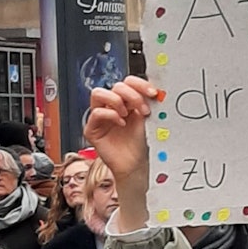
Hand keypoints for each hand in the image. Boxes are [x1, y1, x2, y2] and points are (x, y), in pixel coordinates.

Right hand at [84, 77, 153, 229]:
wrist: (135, 166)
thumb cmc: (140, 144)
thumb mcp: (146, 120)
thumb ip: (145, 104)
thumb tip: (155, 89)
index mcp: (125, 101)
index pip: (127, 82)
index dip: (139, 84)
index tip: (152, 92)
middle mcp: (111, 106)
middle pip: (115, 86)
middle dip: (131, 95)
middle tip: (143, 109)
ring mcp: (100, 117)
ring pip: (98, 93)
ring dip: (115, 100)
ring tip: (127, 115)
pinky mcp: (92, 129)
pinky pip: (96, 113)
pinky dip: (110, 114)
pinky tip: (121, 124)